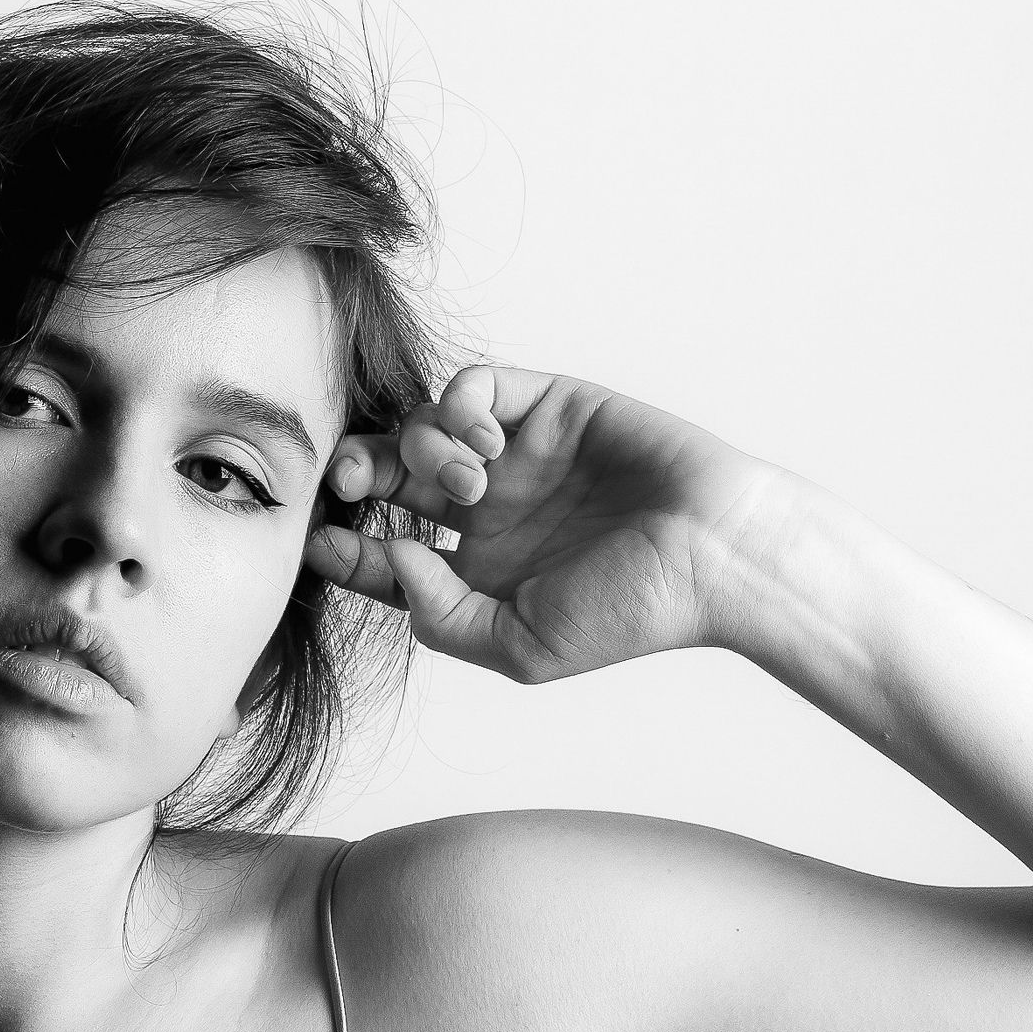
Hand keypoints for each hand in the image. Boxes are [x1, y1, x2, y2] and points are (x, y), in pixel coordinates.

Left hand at [309, 365, 776, 683]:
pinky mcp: (545, 404)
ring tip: (466, 484)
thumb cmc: (631, 611)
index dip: (346, 547)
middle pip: (388, 481)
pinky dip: (458, 405)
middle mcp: (488, 511)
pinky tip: (483, 443)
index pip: (387, 553)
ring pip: (422, 430)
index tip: (319, 543)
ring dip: (420, 450)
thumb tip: (393, 560)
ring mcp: (515, 455)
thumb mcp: (522, 647)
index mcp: (477, 572)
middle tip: (347, 485)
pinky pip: (474, 385)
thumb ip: (443, 617)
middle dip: (355, 477)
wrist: (713, 552)